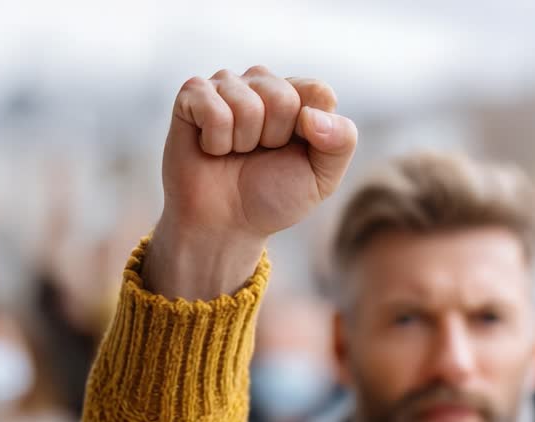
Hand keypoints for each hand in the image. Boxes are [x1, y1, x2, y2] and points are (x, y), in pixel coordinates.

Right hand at [147, 67, 358, 298]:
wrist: (226, 225)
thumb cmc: (273, 198)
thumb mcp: (322, 178)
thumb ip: (341, 142)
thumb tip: (312, 114)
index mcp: (298, 97)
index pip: (317, 91)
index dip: (308, 131)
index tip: (294, 152)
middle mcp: (262, 84)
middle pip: (282, 97)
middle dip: (273, 138)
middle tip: (258, 154)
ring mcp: (226, 85)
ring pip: (246, 103)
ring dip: (242, 141)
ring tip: (234, 152)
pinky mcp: (192, 94)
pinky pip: (213, 108)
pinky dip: (216, 141)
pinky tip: (211, 148)